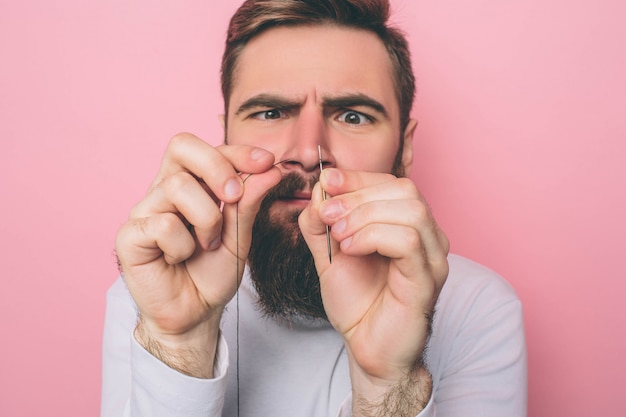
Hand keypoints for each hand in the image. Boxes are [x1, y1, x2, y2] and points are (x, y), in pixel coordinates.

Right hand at [115, 133, 280, 376]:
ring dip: (206, 220)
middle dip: (217, 167)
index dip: (237, 151)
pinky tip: (179, 259)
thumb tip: (270, 169)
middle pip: (182, 146)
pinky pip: (163, 224)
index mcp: (192, 183)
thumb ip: (249, 202)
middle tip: (234, 197)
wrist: (195, 313)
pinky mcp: (129, 235)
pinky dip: (182, 246)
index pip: (208, 148)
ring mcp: (144, 210)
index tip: (267, 163)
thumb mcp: (240, 235)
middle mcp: (164, 189)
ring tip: (207, 245)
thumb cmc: (212, 272)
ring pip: (178, 187)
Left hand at [299, 168, 448, 413]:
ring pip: (411, 210)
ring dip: (365, 215)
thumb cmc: (357, 303)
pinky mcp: (428, 280)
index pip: (392, 182)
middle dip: (359, 194)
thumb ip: (321, 223)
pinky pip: (410, 241)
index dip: (357, 177)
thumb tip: (318, 190)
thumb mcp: (329, 254)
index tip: (326, 181)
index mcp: (408, 225)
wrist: (367, 348)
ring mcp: (432, 258)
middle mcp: (428, 237)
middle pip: (405, 189)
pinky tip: (351, 249)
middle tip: (327, 214)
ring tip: (338, 235)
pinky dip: (373, 236)